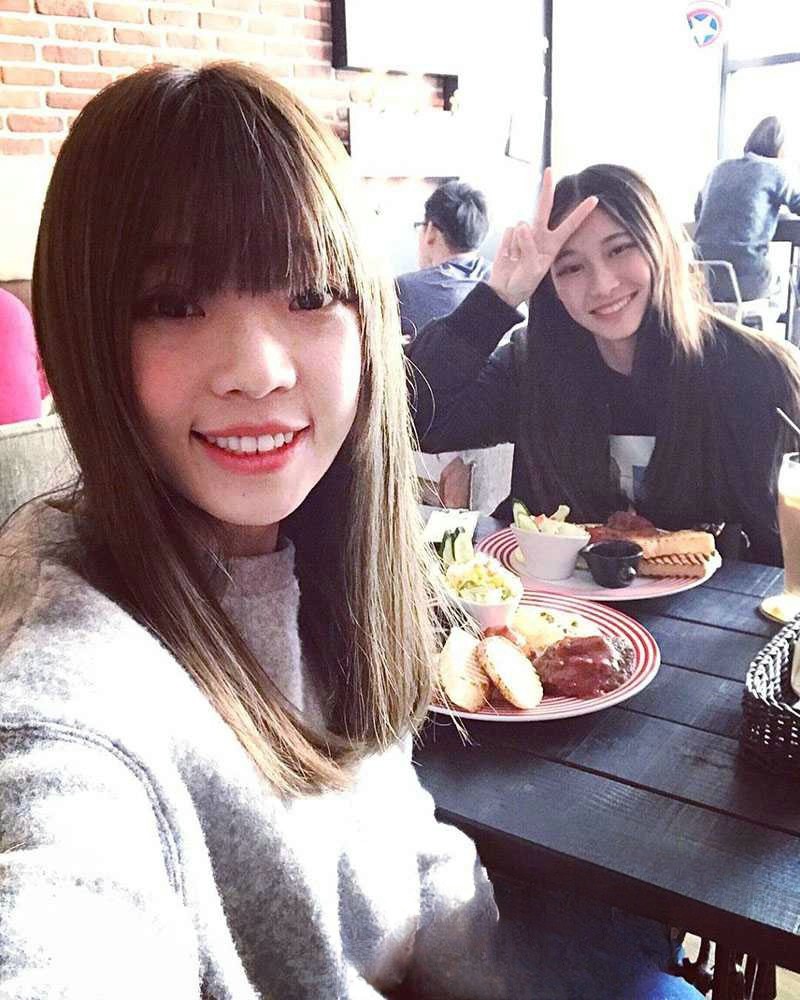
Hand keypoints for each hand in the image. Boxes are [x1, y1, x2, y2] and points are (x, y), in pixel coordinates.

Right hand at [488, 167, 597, 308]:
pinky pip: (509, 232)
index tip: (594, 199)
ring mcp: (524, 234)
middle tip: (549, 171)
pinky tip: (508, 255)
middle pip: (544, 208)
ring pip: (521, 227)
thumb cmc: (523, 283)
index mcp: (552, 244)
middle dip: (546, 189)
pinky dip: (506, 245)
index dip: (581, 213)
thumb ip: (530, 247)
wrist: (504, 290)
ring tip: (516, 259)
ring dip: (517, 243)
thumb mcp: (533, 270)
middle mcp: (540, 235)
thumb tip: (522, 225)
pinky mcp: (510, 235)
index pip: (569, 225)